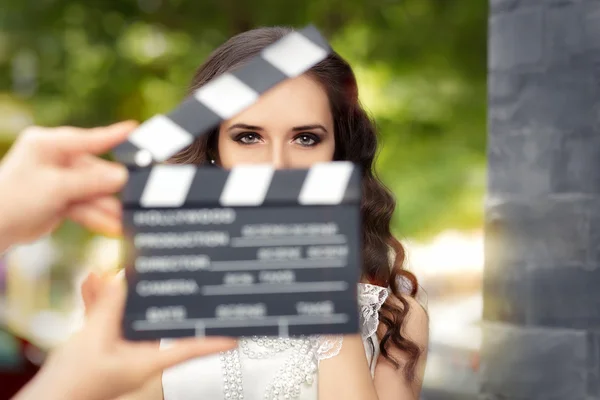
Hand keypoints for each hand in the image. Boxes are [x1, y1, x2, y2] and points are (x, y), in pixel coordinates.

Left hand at [0, 121, 135, 250]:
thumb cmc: (12, 200)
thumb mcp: (56, 187)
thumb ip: (91, 182)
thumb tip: (122, 176)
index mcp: (48, 144)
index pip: (88, 138)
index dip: (114, 135)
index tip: (135, 129)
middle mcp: (55, 158)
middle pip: (94, 172)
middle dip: (112, 190)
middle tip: (135, 199)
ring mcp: (59, 179)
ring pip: (92, 192)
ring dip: (107, 207)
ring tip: (124, 220)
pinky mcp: (61, 198)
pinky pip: (85, 204)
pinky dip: (97, 216)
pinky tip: (113, 226)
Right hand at [13, 276, 236, 399]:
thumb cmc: (70, 385)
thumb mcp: (93, 339)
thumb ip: (111, 307)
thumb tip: (125, 280)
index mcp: (147, 361)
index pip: (191, 346)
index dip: (216, 338)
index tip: (239, 331)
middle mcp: (139, 357)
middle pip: (159, 321)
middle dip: (155, 295)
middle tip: (165, 271)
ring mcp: (120, 352)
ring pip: (129, 316)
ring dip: (119, 294)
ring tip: (112, 272)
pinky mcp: (100, 348)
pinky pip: (107, 319)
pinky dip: (100, 302)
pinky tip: (90, 283)